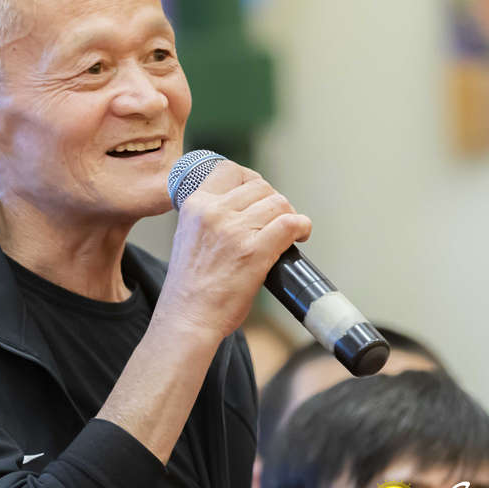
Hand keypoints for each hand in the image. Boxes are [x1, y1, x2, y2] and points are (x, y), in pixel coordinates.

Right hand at [155, 160, 311, 340]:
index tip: (259, 194)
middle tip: (275, 220)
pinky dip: (301, 227)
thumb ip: (208, 216)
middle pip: (259, 186)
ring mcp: (235, 230)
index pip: (229, 170)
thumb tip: (241, 206)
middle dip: (272, 201)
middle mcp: (214, 212)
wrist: (187, 317)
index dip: (251, 179)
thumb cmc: (189, 286)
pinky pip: (291, 224)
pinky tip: (300, 236)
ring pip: (278, 203)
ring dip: (288, 215)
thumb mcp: (187, 236)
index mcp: (195, 205)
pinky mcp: (255, 251)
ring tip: (288, 230)